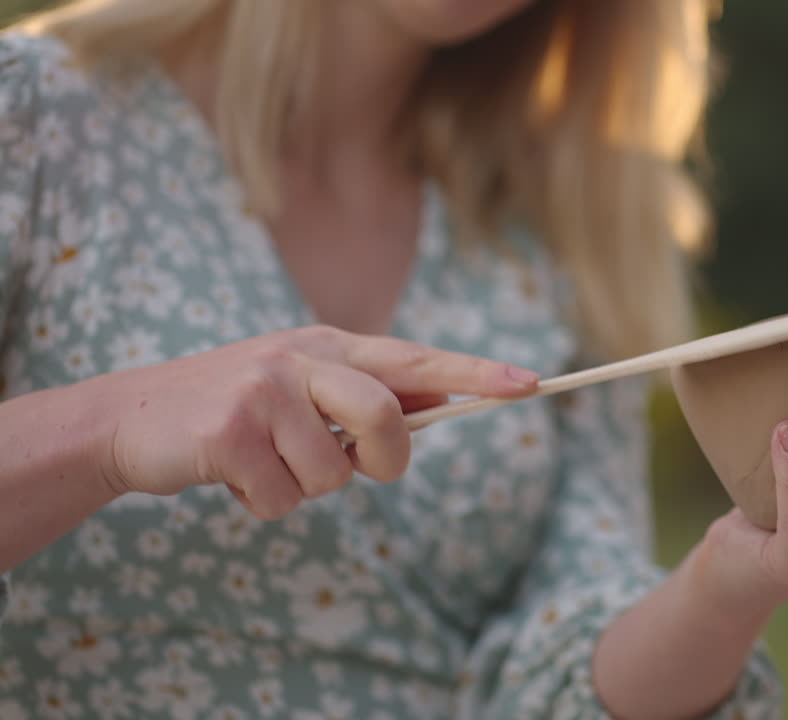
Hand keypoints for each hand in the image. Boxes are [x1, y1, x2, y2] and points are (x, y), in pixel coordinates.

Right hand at [91, 326, 538, 518]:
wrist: (133, 418)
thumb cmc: (239, 409)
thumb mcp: (303, 388)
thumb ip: (366, 396)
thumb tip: (441, 406)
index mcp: (328, 345)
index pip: (415, 359)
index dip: (474, 374)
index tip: (529, 384)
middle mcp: (301, 357)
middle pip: (388, 419)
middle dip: (384, 460)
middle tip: (355, 465)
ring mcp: (264, 390)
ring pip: (334, 475)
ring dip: (303, 487)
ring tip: (265, 462)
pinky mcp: (231, 430)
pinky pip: (284, 497)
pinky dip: (264, 502)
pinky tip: (234, 475)